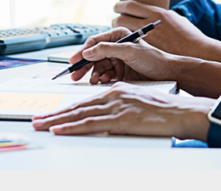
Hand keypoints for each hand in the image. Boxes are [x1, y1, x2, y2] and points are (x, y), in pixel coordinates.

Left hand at [32, 82, 213, 139]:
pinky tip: (59, 130)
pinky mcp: (121, 118)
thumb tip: (105, 121)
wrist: (183, 111)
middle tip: (36, 121)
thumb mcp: (137, 105)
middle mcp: (114, 95)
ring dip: (57, 121)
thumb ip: (119, 111)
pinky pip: (91, 123)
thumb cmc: (165, 111)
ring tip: (40, 126)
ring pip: (80, 114)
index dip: (66, 109)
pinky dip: (72, 127)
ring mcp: (117, 106)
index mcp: (117, 91)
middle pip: (78, 106)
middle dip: (55, 114)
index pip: (85, 101)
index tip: (51, 115)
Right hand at [68, 27, 179, 83]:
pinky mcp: (119, 72)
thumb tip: (88, 51)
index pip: (95, 42)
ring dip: (93, 74)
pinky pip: (104, 75)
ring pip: (98, 67)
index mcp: (118, 36)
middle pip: (93, 55)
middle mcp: (116, 46)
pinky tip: (101, 82)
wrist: (167, 74)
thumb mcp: (130, 51)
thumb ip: (108, 49)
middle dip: (84, 65)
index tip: (75, 60)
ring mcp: (117, 60)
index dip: (83, 51)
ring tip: (93, 80)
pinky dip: (101, 79)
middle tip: (75, 75)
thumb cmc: (154, 59)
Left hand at [112, 0, 215, 58]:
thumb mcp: (175, 18)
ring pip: (122, 34)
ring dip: (118, 34)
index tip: (117, 7)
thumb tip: (152, 14)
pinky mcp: (147, 53)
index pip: (129, 5)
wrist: (198, 53)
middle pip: (121, 19)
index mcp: (156, 13)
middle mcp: (149, 24)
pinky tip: (127, 46)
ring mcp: (147, 39)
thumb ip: (161, 15)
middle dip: (116, 20)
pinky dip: (125, 45)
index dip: (119, 6)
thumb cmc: (190, 36)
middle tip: (116, 22)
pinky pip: (129, 46)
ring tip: (120, 35)